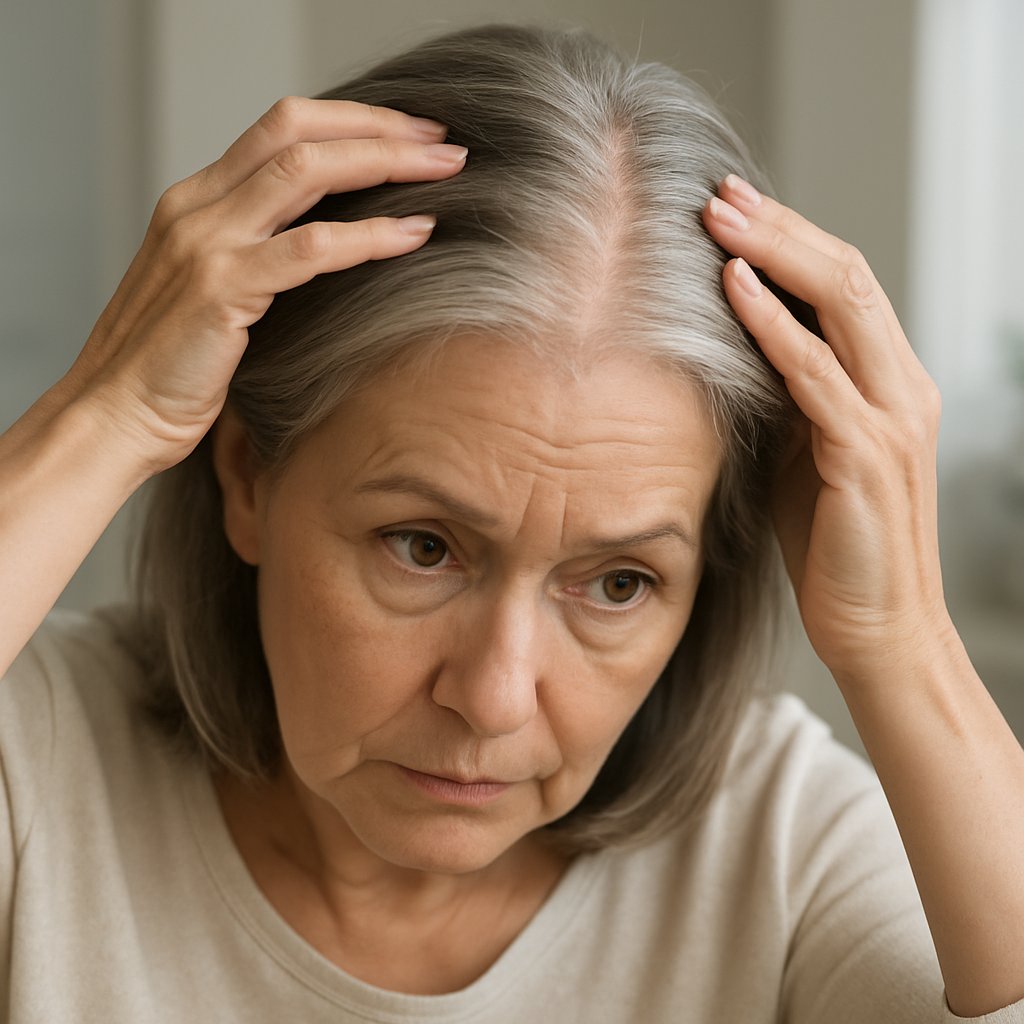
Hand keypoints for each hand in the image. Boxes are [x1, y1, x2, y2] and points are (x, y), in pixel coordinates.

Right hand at [63, 97, 467, 473]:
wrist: (114, 416)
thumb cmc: (173, 368)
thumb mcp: (216, 293)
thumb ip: (259, 256)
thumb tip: (333, 246)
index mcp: (196, 200)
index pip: (280, 128)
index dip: (351, 120)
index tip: (410, 133)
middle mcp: (197, 207)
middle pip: (297, 131)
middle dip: (378, 127)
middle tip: (442, 141)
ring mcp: (205, 242)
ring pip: (307, 172)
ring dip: (385, 164)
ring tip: (446, 171)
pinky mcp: (220, 288)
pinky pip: (310, 248)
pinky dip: (370, 237)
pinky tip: (415, 236)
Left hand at [702, 176, 949, 679]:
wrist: (875, 628)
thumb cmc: (833, 544)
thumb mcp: (805, 454)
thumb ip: (787, 398)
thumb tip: (733, 346)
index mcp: (886, 383)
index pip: (842, 287)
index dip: (788, 239)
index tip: (730, 208)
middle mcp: (899, 387)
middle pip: (845, 276)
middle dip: (780, 227)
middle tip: (718, 191)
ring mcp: (890, 419)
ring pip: (842, 307)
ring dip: (775, 254)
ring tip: (718, 217)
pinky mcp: (866, 457)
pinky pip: (817, 375)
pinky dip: (773, 327)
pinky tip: (731, 288)